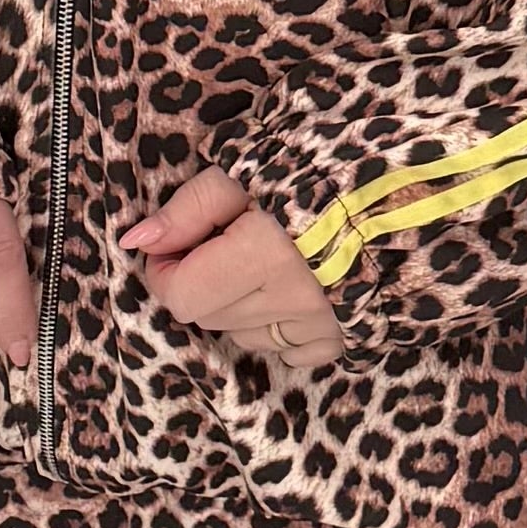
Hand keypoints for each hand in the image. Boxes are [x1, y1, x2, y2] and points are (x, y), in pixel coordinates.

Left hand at [119, 167, 346, 373]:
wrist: (388, 192)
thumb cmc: (308, 174)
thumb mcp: (240, 174)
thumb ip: (187, 209)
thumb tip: (138, 241)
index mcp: (264, 254)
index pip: (181, 294)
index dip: (167, 270)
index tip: (175, 246)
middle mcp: (291, 298)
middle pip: (208, 316)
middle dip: (203, 283)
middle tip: (224, 246)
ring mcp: (318, 324)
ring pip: (242, 336)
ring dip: (239, 307)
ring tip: (263, 265)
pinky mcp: (339, 338)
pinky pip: (286, 353)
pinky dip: (279, 330)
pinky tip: (290, 293)